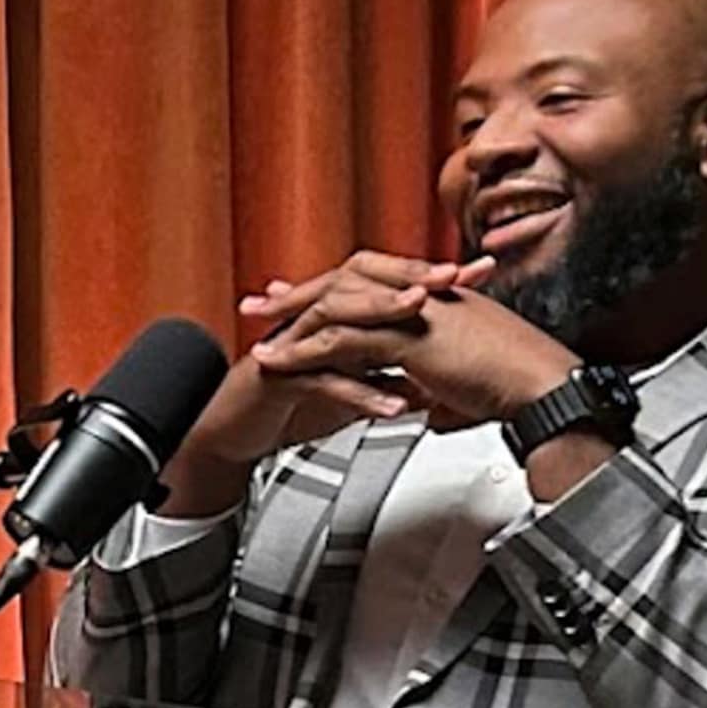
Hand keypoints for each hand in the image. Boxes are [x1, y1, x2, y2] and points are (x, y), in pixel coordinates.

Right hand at [160, 252, 487, 508]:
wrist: (231, 433)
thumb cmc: (285, 408)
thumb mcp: (349, 393)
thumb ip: (386, 383)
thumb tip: (429, 385)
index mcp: (333, 320)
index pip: (383, 284)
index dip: (428, 277)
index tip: (474, 274)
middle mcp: (312, 323)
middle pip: (361, 286)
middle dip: (408, 280)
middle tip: (451, 277)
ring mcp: (293, 346)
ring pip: (340, 322)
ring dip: (383, 319)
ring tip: (422, 318)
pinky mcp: (277, 378)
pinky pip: (322, 380)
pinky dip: (361, 394)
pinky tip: (393, 407)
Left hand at [245, 276, 580, 434]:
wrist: (547, 390)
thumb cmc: (522, 389)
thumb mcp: (471, 386)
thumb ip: (444, 390)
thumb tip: (432, 408)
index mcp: (440, 301)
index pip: (375, 284)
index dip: (337, 289)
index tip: (304, 296)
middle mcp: (425, 297)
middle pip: (347, 282)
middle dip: (300, 294)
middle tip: (262, 302)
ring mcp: (416, 314)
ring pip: (337, 308)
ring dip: (291, 322)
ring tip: (258, 336)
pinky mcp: (409, 340)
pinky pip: (344, 342)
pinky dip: (305, 352)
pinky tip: (280, 366)